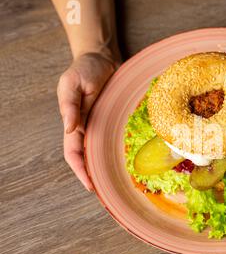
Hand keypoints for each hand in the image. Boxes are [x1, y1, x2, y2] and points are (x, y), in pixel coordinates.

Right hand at [57, 53, 118, 190]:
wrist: (101, 58)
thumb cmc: (84, 69)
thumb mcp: (72, 84)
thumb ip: (70, 106)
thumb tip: (70, 130)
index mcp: (74, 123)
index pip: (74, 154)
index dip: (80, 171)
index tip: (90, 186)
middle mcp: (87, 128)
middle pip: (87, 159)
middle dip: (93, 177)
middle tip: (106, 195)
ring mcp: (101, 125)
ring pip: (101, 153)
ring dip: (105, 169)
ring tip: (117, 187)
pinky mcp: (113, 120)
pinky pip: (114, 141)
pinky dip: (117, 154)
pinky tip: (128, 163)